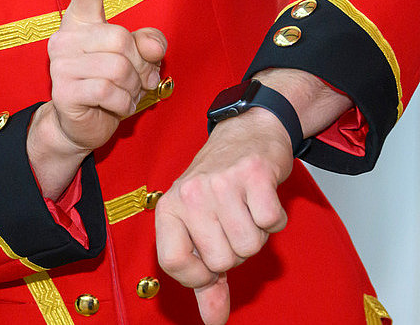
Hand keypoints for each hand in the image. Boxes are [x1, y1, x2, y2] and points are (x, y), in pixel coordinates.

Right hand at [29, 0, 166, 195]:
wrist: (83, 123)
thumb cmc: (110, 85)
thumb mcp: (137, 60)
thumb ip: (149, 44)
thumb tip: (149, 44)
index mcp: (83, 23)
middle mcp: (65, 38)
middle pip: (121, 38)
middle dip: (138, 65)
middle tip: (132, 80)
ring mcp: (60, 64)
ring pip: (118, 68)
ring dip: (132, 88)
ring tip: (122, 95)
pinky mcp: (63, 91)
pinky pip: (109, 92)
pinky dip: (122, 104)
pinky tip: (113, 106)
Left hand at [155, 109, 294, 323]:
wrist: (244, 137)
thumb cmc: (218, 188)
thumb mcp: (200, 230)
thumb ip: (205, 280)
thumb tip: (214, 321)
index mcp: (169, 210)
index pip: (174, 264)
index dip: (198, 275)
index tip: (210, 265)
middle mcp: (189, 195)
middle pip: (222, 260)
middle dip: (236, 251)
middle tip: (233, 224)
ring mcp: (220, 184)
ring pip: (250, 245)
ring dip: (257, 235)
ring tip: (246, 211)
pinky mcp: (253, 175)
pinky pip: (272, 222)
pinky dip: (275, 218)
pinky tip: (261, 199)